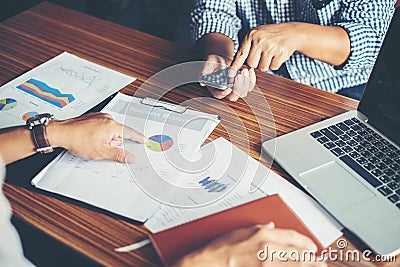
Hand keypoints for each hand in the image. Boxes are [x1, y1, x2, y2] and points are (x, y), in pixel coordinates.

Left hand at [47, 112, 146, 162]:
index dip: (138, 138)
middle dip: (113, 143)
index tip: (144, 140)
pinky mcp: (92, 118)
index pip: (130, 133)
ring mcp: (99, 117)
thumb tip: (130, 157)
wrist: (61, 133)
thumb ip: (118, 155)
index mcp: (112, 125)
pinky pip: (102, 128)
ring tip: (92, 143)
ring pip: (109, 132)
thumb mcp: (101, 152)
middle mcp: (107, 118)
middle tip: (102, 148)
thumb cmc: (78, 140)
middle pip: (118, 134)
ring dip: (104, 139)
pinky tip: (90, 139)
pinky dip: (98, 134)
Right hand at [175, 223, 325, 266]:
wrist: (208, 264)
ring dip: (308, 266)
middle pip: (299, 254)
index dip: (306, 242)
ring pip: (295, 265)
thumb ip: (259, 228)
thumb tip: (270, 226)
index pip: (293, 237)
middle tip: (321, 261)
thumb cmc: (221, 249)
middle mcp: (268, 250)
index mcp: (263, 235)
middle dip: (313, 258)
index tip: (313, 247)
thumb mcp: (241, 230)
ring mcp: (266, 265)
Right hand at [200, 54, 255, 101]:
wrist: (221, 58)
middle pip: (233, 97)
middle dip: (237, 88)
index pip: (219, 95)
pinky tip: (250, 70)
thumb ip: (204, 72)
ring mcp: (235, 88)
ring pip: (243, 92)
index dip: (223, 93)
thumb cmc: (213, 62)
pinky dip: (251, 79)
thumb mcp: (207, 65)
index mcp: (215, 89)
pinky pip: (249, 86)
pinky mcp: (243, 84)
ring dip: (245, 82)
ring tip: (244, 70)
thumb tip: (202, 82)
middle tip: (238, 76)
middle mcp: (226, 91)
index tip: (228, 88)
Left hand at [230, 23, 301, 71]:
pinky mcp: (280, 53)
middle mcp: (259, 40)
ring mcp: (270, 46)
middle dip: (257, 63)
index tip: (230, 74)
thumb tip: (235, 67)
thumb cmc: (271, 36)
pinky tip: (278, 54)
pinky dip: (275, 64)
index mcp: (251, 35)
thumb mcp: (257, 36)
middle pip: (251, 64)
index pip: (241, 53)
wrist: (292, 32)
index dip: (235, 65)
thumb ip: (247, 47)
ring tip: (271, 53)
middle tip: (263, 54)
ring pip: (262, 67)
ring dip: (266, 64)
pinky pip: (273, 67)